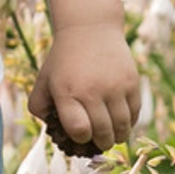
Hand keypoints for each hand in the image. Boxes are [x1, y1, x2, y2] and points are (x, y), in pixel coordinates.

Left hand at [28, 23, 142, 152]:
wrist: (89, 30)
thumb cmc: (63, 61)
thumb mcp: (43, 80)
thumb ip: (39, 107)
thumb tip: (51, 131)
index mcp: (66, 92)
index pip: (79, 129)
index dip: (81, 138)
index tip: (81, 134)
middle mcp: (91, 90)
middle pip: (103, 132)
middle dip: (101, 143)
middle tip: (99, 142)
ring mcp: (114, 87)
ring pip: (122, 127)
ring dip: (117, 137)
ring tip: (112, 136)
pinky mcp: (131, 83)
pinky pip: (135, 114)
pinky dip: (130, 123)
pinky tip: (122, 121)